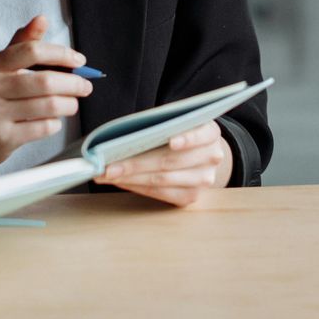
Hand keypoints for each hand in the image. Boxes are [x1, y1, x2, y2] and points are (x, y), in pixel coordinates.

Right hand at [0, 15, 92, 170]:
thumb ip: (21, 45)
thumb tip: (41, 19)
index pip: (31, 51)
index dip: (61, 53)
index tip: (79, 61)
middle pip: (44, 81)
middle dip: (73, 84)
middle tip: (85, 86)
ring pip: (48, 106)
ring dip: (69, 104)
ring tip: (72, 104)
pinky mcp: (1, 138)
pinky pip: (42, 127)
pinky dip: (55, 123)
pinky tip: (53, 120)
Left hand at [95, 121, 231, 205]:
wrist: (199, 153)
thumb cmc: (180, 131)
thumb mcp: (177, 120)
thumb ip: (162, 123)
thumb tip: (123, 134)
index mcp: (211, 133)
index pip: (200, 135)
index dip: (187, 138)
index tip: (170, 141)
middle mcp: (212, 157)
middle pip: (170, 161)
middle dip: (134, 163)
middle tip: (106, 165)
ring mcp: (203, 180)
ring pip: (161, 180)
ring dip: (130, 178)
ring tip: (106, 174)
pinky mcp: (191, 197)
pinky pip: (160, 194)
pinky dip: (136, 187)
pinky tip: (120, 181)